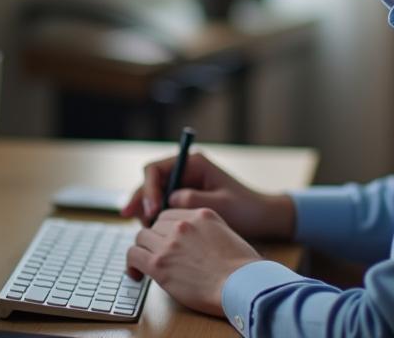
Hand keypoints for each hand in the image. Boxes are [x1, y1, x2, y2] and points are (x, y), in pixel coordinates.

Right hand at [121, 150, 295, 239]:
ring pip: (154, 194)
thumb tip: (168, 202)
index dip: (149, 189)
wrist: (264, 219)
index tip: (152, 210)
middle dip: (140, 198)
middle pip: (151, 181)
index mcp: (194, 164)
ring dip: (146, 209)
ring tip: (145, 228)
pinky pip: (163, 206)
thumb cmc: (246, 209)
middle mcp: (185, 171)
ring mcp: (184, 185)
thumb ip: (192, 201)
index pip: (157, 169)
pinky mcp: (185, 200)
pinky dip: (155, 217)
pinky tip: (152, 231)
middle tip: (129, 216)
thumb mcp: (219, 205)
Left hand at [126, 207, 261, 315]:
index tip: (165, 239)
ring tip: (145, 263)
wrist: (242, 284)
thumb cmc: (243, 268)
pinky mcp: (159, 264)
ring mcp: (169, 243)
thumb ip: (207, 231)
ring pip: (141, 237)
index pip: (170, 214)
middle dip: (154, 238)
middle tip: (157, 253)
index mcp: (200, 214)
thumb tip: (196, 242)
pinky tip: (136, 274)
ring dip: (143, 249)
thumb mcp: (228, 234)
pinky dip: (131, 264)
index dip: (165, 228)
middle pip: (154, 224)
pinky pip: (133, 255)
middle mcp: (182, 224)